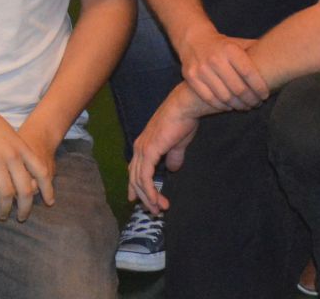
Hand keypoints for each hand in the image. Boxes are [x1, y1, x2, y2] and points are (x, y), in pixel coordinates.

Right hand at [0, 89, 55, 221]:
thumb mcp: (7, 133)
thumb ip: (15, 149)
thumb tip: (21, 166)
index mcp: (21, 147)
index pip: (41, 172)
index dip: (47, 189)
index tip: (49, 202)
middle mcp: (12, 155)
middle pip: (25, 189)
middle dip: (25, 207)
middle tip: (22, 218)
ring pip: (6, 193)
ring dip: (5, 209)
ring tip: (2, 217)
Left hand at [129, 89, 200, 212]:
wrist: (184, 108)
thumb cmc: (182, 122)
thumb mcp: (177, 144)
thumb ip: (173, 156)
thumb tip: (173, 168)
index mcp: (144, 145)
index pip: (135, 170)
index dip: (137, 187)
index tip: (142, 201)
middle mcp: (139, 148)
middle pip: (135, 178)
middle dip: (144, 197)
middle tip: (155, 211)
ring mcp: (142, 149)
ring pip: (139, 180)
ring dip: (149, 198)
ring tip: (159, 210)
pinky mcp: (148, 151)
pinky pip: (145, 177)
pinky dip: (149, 191)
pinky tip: (156, 201)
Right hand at [178, 27, 268, 111]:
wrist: (193, 39)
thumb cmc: (223, 45)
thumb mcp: (239, 43)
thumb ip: (256, 51)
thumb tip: (282, 57)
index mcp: (230, 49)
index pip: (249, 74)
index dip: (260, 87)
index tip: (265, 95)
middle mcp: (215, 58)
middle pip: (238, 88)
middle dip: (250, 100)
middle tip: (256, 104)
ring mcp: (201, 69)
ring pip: (225, 96)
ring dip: (238, 105)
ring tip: (245, 106)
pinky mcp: (191, 77)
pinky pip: (210, 98)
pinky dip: (222, 106)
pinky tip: (229, 106)